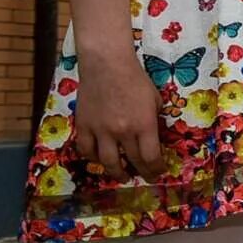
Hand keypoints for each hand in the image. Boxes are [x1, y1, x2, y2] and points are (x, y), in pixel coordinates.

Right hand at [73, 52, 165, 179]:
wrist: (106, 65)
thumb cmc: (135, 80)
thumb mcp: (155, 101)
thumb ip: (154, 121)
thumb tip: (156, 138)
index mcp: (143, 125)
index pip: (150, 157)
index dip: (156, 169)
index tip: (159, 172)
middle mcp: (122, 132)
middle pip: (132, 161)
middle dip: (142, 172)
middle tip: (145, 177)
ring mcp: (100, 130)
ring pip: (107, 162)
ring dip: (116, 172)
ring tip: (123, 175)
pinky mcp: (83, 125)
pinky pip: (86, 150)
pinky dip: (93, 158)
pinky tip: (100, 159)